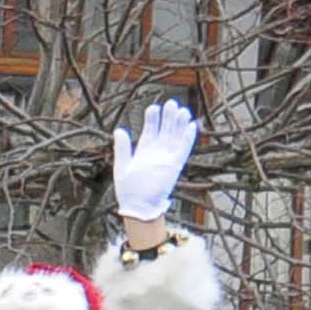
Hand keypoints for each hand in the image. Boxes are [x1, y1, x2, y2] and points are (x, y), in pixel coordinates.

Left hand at [109, 101, 198, 222]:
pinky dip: (187, 138)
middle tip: (171, 103)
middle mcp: (157, 153)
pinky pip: (183, 150)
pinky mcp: (174, 166)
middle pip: (165, 131)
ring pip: (175, 137)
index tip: (153, 107)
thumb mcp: (122, 165)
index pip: (150, 131)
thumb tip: (119, 130)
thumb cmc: (128, 189)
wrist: (137, 206)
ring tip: (182, 110)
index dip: (152, 119)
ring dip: (179, 124)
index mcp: (144, 152)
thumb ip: (122, 147)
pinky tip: (191, 126)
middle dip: (168, 118)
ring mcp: (167, 159)